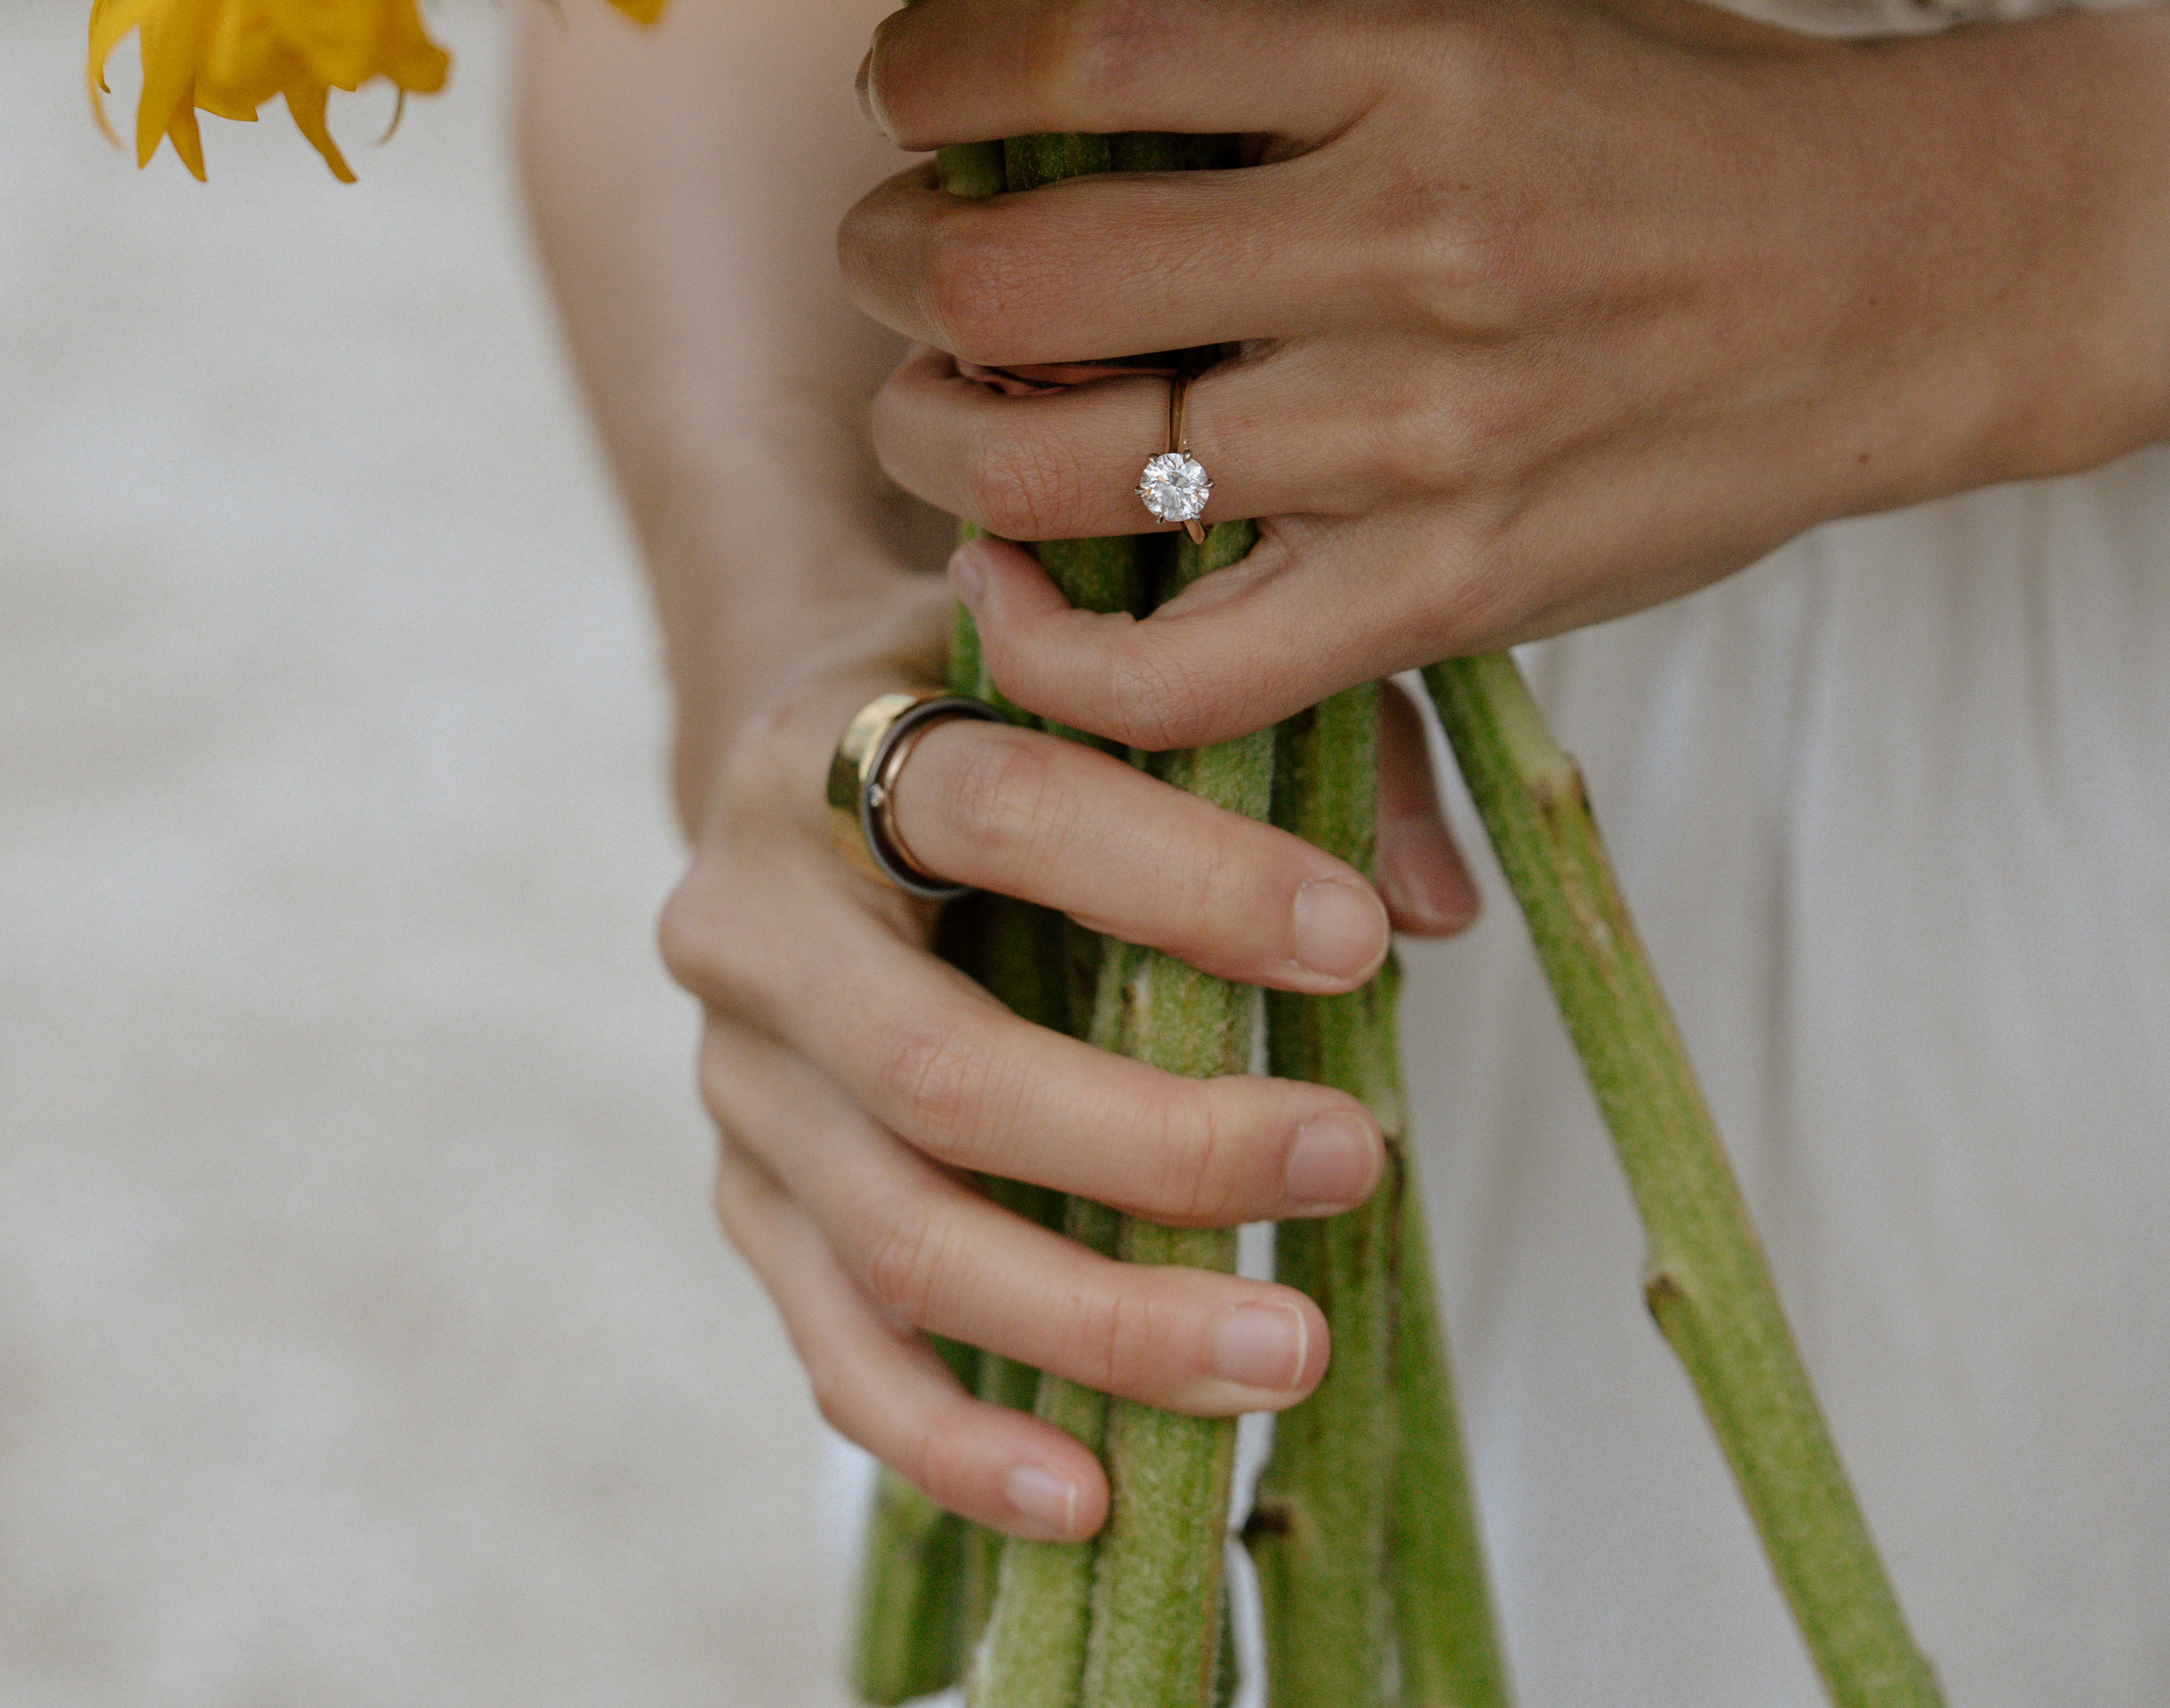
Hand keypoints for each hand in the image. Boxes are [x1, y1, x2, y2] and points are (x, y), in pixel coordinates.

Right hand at [656, 586, 1480, 1542]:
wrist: (816, 772)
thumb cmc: (1014, 715)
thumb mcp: (1130, 668)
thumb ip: (1286, 734)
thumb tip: (1430, 908)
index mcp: (832, 748)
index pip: (1002, 810)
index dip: (1186, 880)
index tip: (1356, 946)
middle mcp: (750, 924)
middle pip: (939, 1069)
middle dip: (1159, 1141)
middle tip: (1356, 1158)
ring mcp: (739, 1085)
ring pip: (901, 1240)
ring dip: (1099, 1321)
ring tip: (1287, 1351)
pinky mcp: (751, 1207)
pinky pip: (841, 1353)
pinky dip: (959, 1442)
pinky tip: (1094, 1501)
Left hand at [845, 0, 2162, 751]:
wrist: (1904, 279)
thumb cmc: (1674, 123)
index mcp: (1403, 57)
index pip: (1068, 51)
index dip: (928, 73)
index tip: (910, 92)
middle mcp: (1397, 244)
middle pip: (1014, 271)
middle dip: (891, 261)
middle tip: (896, 255)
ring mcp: (1415, 438)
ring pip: (1052, 469)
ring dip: (935, 434)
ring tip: (945, 400)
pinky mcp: (1444, 592)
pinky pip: (1172, 671)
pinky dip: (1044, 643)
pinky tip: (1004, 579)